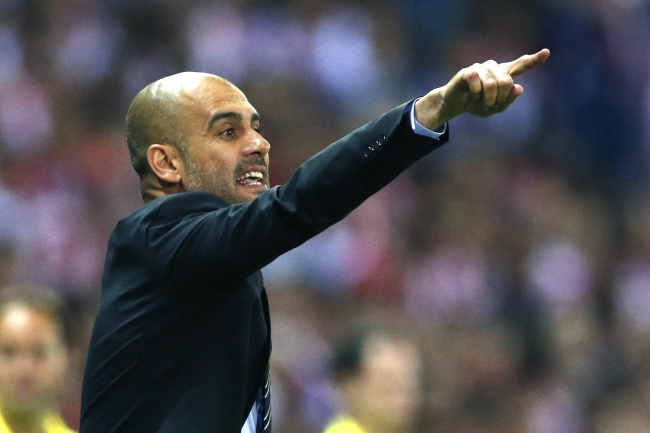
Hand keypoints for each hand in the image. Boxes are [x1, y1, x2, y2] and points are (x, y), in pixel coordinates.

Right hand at [415, 49, 549, 128]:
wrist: (455, 105)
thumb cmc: (476, 104)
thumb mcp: (495, 108)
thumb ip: (508, 100)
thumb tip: (519, 88)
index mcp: (503, 74)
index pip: (521, 65)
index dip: (534, 60)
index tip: (547, 52)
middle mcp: (494, 68)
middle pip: (507, 82)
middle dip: (500, 98)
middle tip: (491, 105)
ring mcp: (480, 68)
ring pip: (493, 84)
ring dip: (488, 99)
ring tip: (480, 102)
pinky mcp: (467, 71)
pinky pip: (478, 82)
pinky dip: (476, 93)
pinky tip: (471, 94)